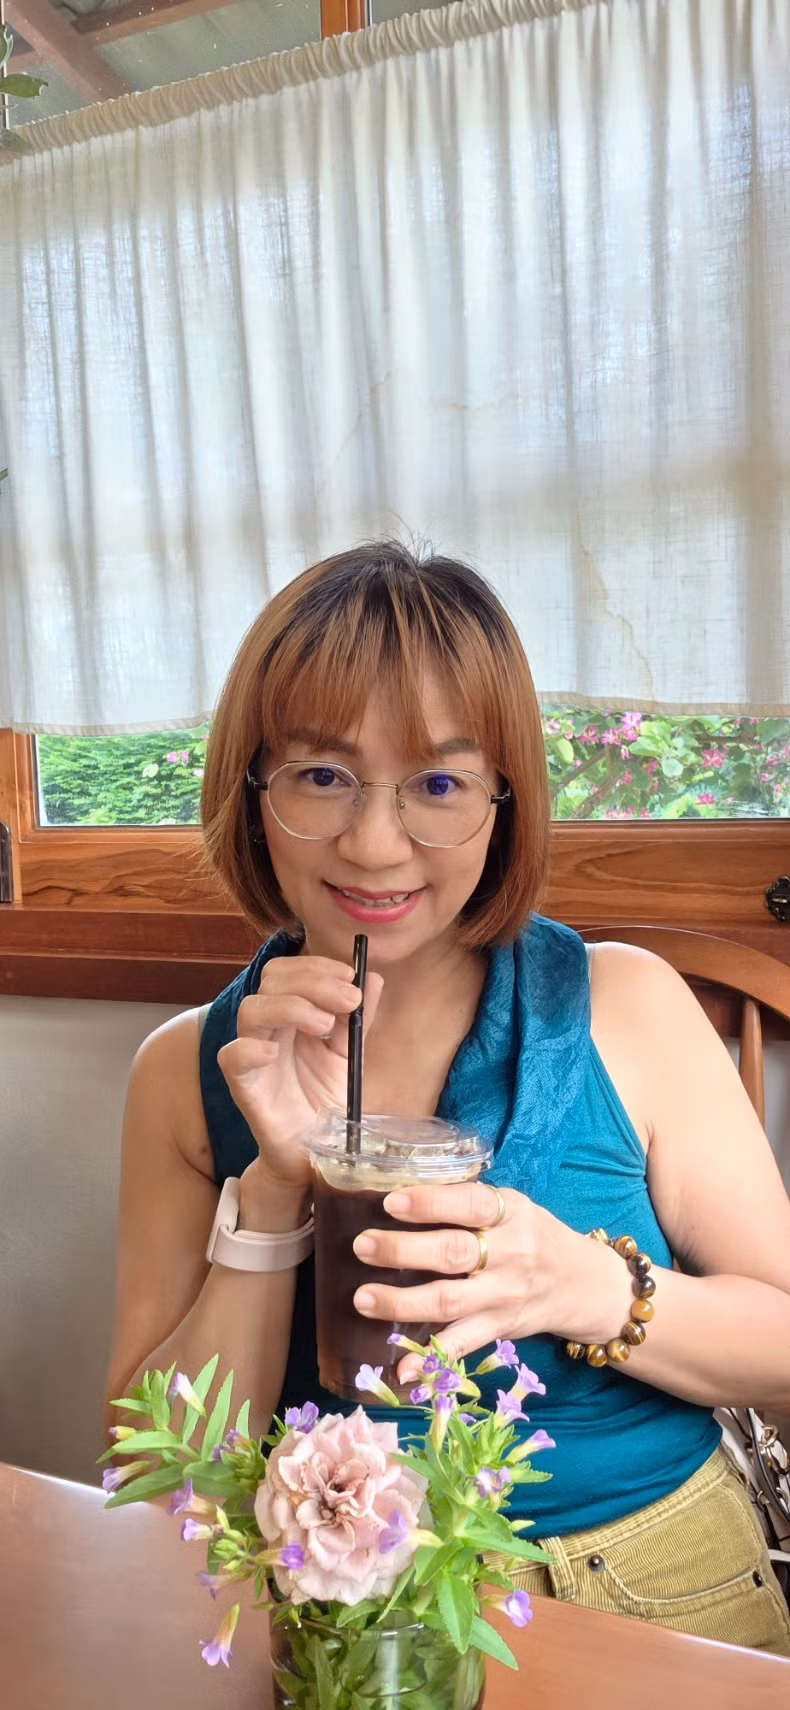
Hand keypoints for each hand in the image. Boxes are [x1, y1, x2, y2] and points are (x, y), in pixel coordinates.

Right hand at [217, 955, 383, 1199]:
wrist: (315, 1152)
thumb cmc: (324, 1099)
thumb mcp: (349, 1054)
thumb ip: (358, 1018)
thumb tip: (374, 978)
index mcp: (289, 1015)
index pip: (288, 971)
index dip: (316, 966)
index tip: (351, 976)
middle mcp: (267, 1029)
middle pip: (270, 981)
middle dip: (313, 981)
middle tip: (348, 998)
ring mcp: (252, 1056)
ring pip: (251, 1010)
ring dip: (291, 1007)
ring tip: (325, 1025)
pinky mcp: (244, 1088)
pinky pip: (231, 1058)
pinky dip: (250, 1048)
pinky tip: (275, 1053)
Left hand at [351, 1180, 632, 1375]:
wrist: (584, 1283)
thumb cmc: (533, 1235)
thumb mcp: (512, 1207)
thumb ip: (467, 1204)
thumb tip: (398, 1198)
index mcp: (511, 1213)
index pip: (470, 1204)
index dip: (430, 1203)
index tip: (390, 1202)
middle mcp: (509, 1254)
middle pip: (452, 1253)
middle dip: (403, 1250)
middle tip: (362, 1245)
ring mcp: (503, 1296)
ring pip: (449, 1301)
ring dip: (402, 1303)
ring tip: (363, 1298)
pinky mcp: (498, 1329)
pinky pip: (460, 1346)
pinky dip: (429, 1358)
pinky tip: (402, 1367)